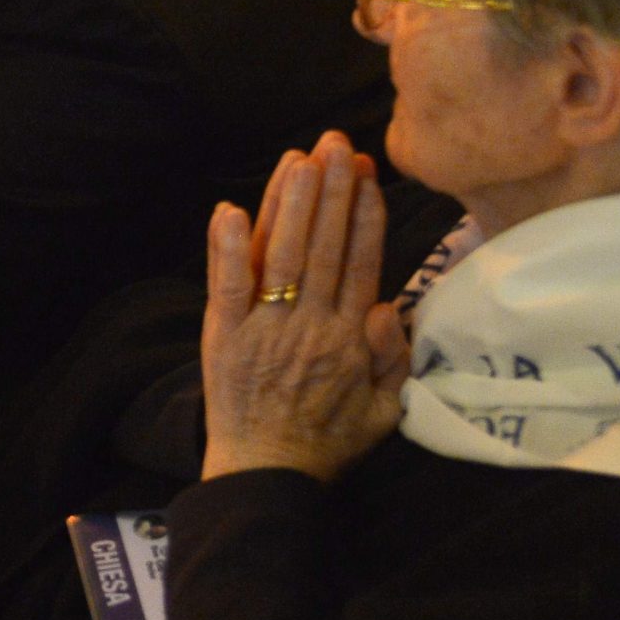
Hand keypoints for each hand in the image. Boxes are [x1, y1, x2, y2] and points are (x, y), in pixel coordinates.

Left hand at [199, 134, 408, 483]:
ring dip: (289, 203)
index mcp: (350, 338)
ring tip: (300, 159)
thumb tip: (391, 306)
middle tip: (336, 143)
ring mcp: (265, 327)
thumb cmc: (327, 441)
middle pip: (323, 245)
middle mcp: (309, 324)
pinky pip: (227, 285)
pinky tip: (229, 209)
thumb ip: (395, 358)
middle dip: (331, 191)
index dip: (363, 215)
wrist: (267, 475)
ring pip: (281, 254)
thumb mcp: (385, 410)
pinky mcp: (223, 336)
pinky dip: (227, 247)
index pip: (360, 262)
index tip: (366, 174)